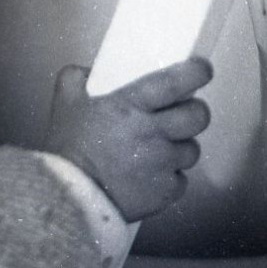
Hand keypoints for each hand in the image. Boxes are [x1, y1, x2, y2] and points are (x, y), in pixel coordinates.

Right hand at [42, 58, 211, 222]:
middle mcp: (154, 132)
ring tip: (162, 148)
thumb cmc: (69, 148)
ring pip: (192, 149)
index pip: (176, 82)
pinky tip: (153, 175)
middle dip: (195, 111)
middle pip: (198, 116)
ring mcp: (163, 164)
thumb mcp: (65, 100)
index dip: (197, 72)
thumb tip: (91, 72)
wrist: (69, 197)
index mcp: (132, 105)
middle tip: (182, 112)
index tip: (201, 70)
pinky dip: (170, 177)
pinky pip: (181, 180)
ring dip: (181, 146)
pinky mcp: (165, 191)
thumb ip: (76, 77)